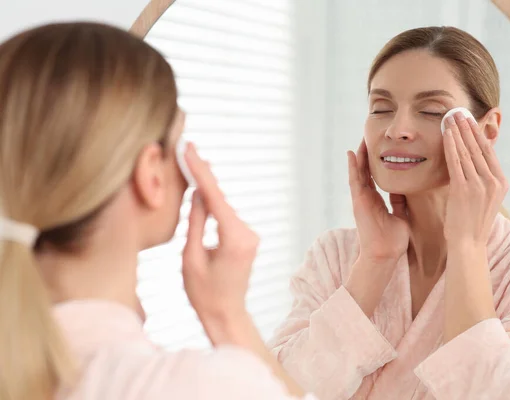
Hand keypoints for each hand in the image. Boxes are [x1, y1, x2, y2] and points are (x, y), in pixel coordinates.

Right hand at [181, 145, 258, 342]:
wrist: (226, 315)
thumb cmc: (204, 293)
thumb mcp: (190, 258)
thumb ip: (195, 223)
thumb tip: (197, 194)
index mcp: (234, 238)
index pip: (214, 197)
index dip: (200, 171)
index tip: (190, 149)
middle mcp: (248, 234)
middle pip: (220, 199)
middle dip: (203, 174)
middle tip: (190, 147)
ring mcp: (250, 236)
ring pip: (223, 207)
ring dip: (207, 189)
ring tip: (192, 163)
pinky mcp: (247, 239)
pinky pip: (226, 217)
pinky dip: (213, 204)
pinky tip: (201, 189)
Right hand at [347, 139, 409, 261]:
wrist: (385, 254)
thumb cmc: (393, 240)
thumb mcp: (401, 216)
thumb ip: (400, 203)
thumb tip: (404, 190)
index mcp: (376, 201)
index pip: (375, 177)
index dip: (376, 163)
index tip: (380, 148)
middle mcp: (367, 198)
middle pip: (365, 171)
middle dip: (367, 155)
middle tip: (370, 138)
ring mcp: (361, 199)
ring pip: (359, 172)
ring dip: (359, 156)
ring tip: (361, 139)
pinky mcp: (358, 201)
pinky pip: (355, 180)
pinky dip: (353, 166)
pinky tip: (352, 153)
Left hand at [442, 113, 507, 245]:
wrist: (467, 244)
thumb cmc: (471, 223)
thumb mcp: (483, 199)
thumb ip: (482, 181)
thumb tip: (474, 162)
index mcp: (501, 183)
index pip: (489, 152)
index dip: (478, 133)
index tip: (470, 120)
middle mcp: (494, 182)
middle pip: (479, 148)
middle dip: (468, 128)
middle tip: (459, 111)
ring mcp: (479, 185)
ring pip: (467, 152)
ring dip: (458, 132)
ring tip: (450, 117)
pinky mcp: (464, 189)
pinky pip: (456, 162)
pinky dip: (451, 146)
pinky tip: (446, 134)